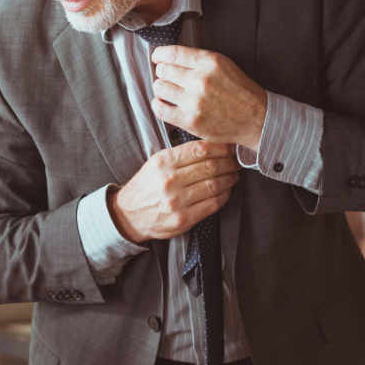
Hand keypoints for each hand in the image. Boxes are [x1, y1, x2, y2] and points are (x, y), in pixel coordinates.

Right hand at [110, 140, 239, 243]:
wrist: (128, 215)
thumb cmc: (145, 187)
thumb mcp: (155, 164)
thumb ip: (178, 155)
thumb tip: (209, 146)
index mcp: (163, 162)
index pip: (200, 150)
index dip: (220, 147)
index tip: (230, 147)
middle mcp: (169, 180)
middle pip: (210, 167)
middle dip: (229, 163)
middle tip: (236, 161)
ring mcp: (177, 201)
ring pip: (214, 185)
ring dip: (229, 179)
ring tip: (233, 175)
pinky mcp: (183, 218)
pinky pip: (213, 203)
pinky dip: (224, 195)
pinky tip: (226, 190)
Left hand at [151, 45, 266, 149]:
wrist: (257, 118)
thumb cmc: (240, 92)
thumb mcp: (224, 65)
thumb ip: (198, 60)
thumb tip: (167, 58)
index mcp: (210, 62)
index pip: (172, 53)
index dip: (160, 55)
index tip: (157, 58)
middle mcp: (201, 80)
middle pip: (163, 70)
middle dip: (163, 73)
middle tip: (169, 77)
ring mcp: (194, 101)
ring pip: (159, 88)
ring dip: (161, 88)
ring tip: (169, 91)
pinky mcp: (190, 120)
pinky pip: (160, 109)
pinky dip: (159, 104)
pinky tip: (166, 103)